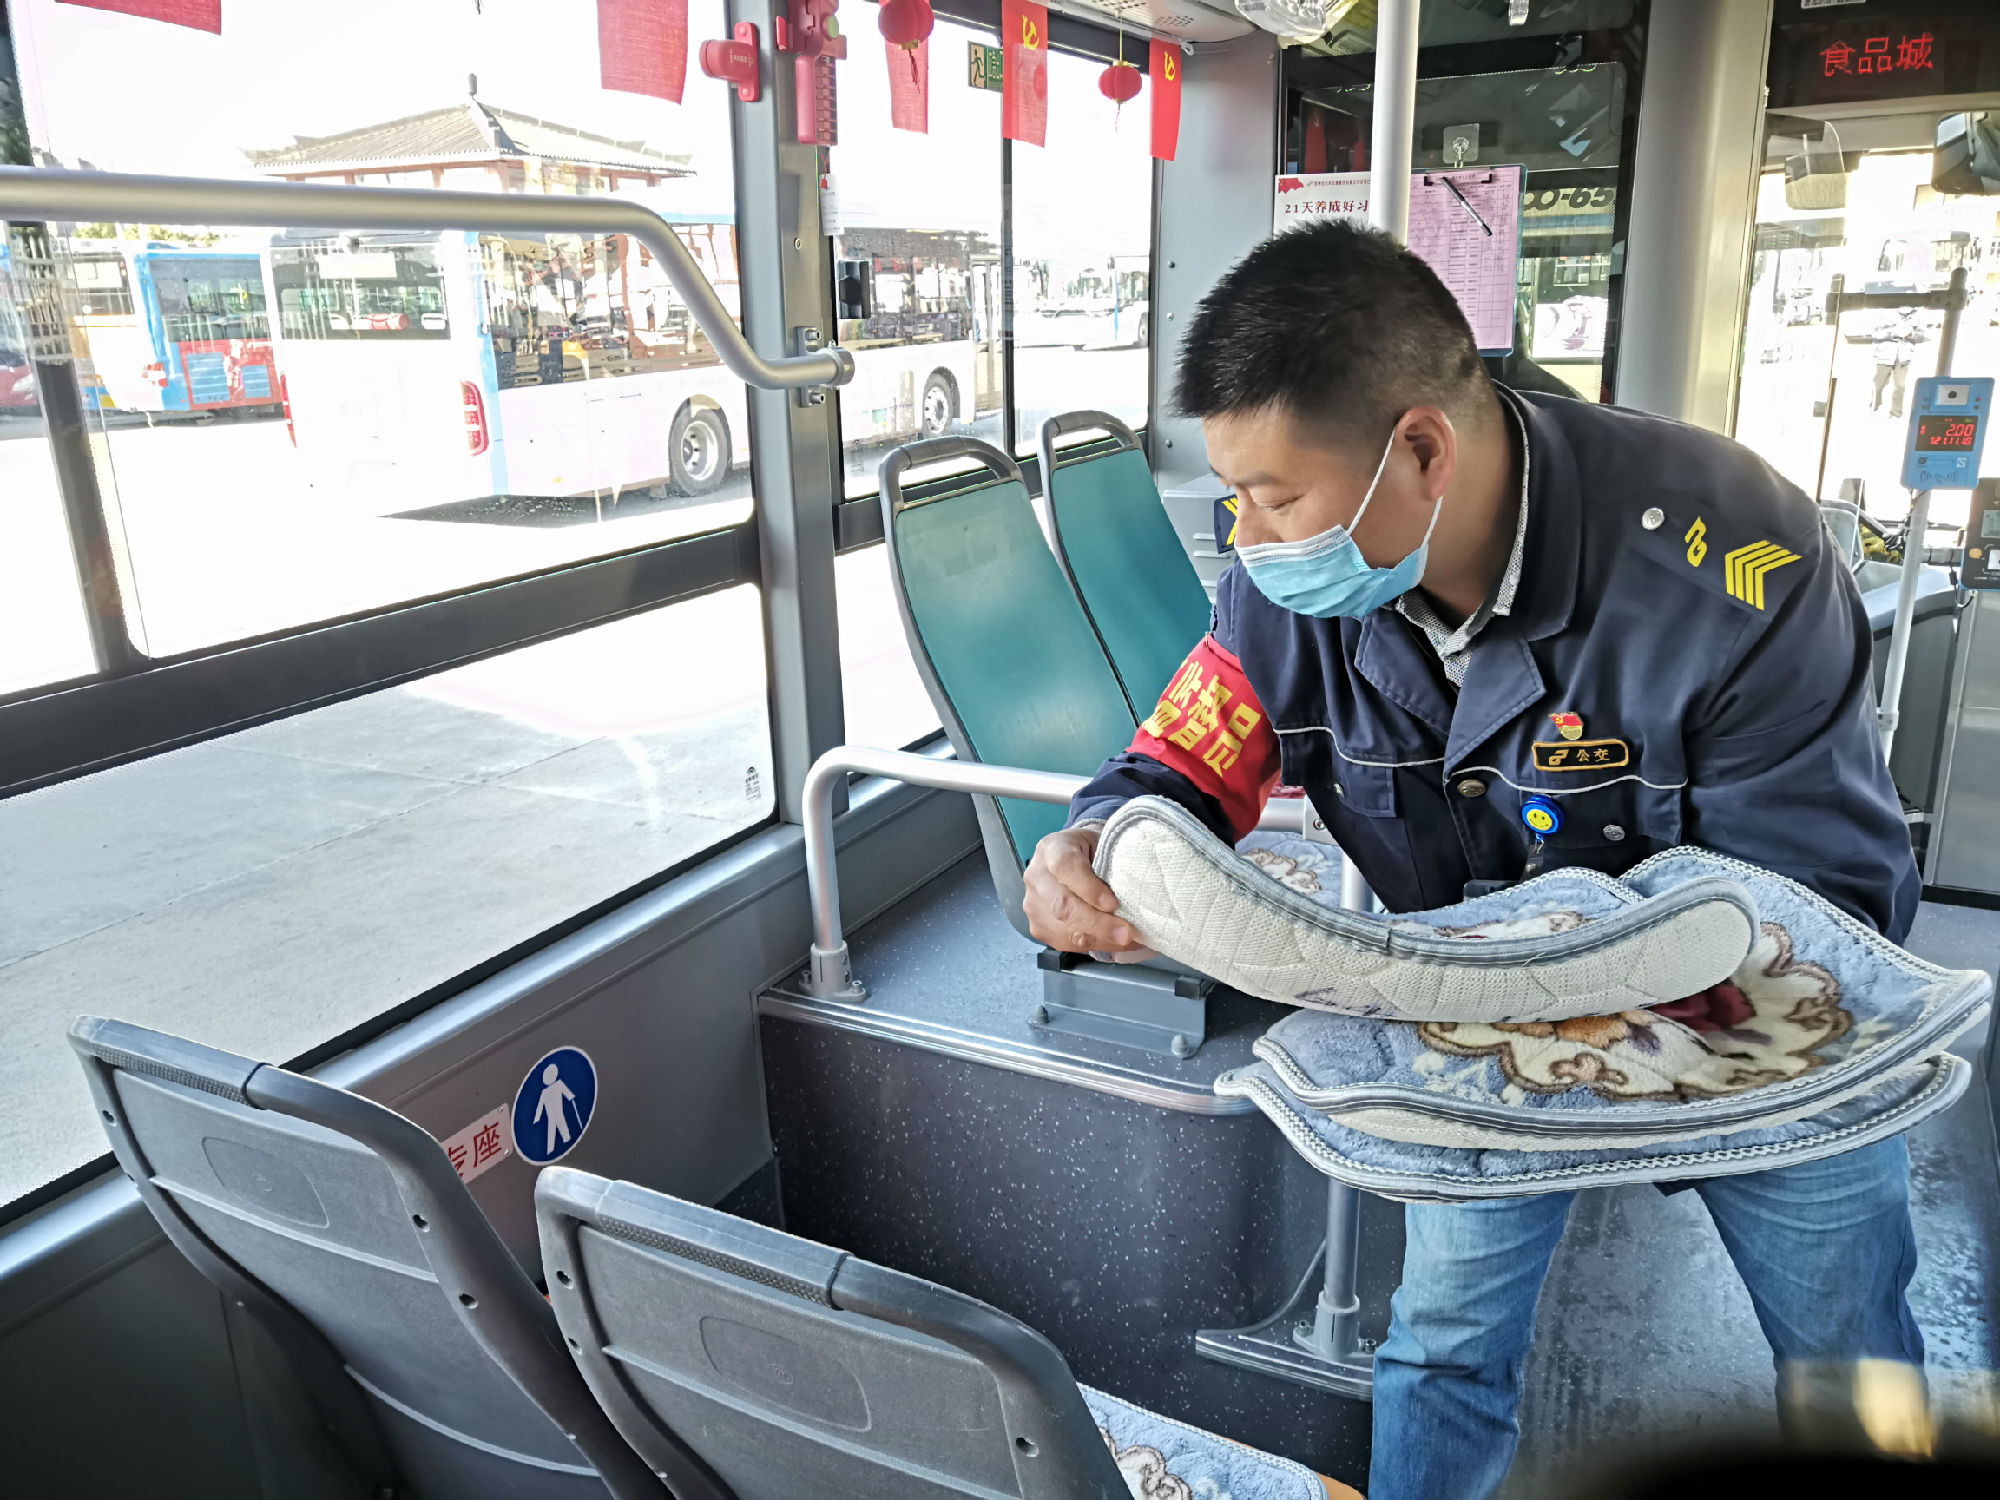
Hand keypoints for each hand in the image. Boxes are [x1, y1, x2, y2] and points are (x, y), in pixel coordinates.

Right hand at [1023, 827, 1142, 953]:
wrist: (1069, 860)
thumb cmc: (1091, 852)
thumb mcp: (1103, 844)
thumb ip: (1114, 862)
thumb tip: (1136, 895)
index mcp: (1052, 848)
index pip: (1065, 866)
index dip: (1088, 887)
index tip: (1113, 903)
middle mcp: (1036, 877)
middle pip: (1062, 905)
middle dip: (1097, 924)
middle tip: (1126, 933)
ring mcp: (1033, 904)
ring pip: (1064, 929)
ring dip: (1099, 939)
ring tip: (1127, 939)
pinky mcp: (1038, 927)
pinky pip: (1066, 943)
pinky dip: (1094, 945)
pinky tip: (1114, 942)